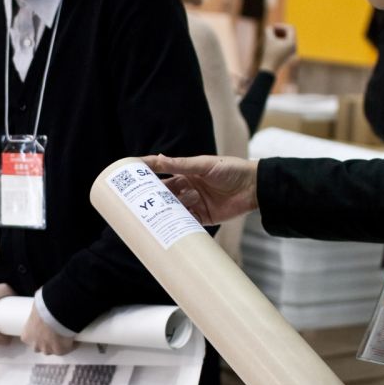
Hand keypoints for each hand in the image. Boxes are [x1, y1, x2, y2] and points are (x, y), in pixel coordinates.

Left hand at [22, 305, 74, 355]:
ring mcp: (48, 350)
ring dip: (57, 344)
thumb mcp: (35, 307)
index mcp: (26, 335)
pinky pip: (67, 349)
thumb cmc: (43, 308)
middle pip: (39, 347)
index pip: (28, 339)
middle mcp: (36, 345)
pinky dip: (71, 345)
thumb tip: (40, 299)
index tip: (41, 328)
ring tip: (65, 335)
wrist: (55, 313)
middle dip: (45, 341)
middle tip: (52, 331)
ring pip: (53, 350)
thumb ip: (36, 308)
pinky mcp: (61, 351)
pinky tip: (75, 338)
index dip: (35, 333)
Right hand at [142, 154, 258, 224]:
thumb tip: (158, 158)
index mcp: (186, 172)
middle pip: (164, 193)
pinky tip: (169, 226)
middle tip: (136, 202)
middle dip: (151, 197)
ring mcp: (194, 202)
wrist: (254, 187)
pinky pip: (186, 222)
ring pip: (173, 208)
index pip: (161, 171)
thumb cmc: (231, 170)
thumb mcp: (205, 165)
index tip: (129, 175)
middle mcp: (188, 187)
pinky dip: (178, 224)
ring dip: (164, 211)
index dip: (146, 173)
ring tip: (152, 215)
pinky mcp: (203, 217)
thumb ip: (182, 165)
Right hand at [259, 23, 296, 74]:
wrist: (269, 69)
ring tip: (270, 36)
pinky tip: (272, 41)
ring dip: (279, 34)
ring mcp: (293, 50)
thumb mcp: (268, 39)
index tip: (272, 27)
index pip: (290, 28)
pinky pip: (287, 42)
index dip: (281, 25)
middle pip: (290, 32)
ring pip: (288, 37)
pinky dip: (280, 40)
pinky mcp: (289, 53)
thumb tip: (271, 27)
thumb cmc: (269, 53)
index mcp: (292, 42)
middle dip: (280, 30)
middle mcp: (295, 46)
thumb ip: (269, 29)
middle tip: (270, 31)